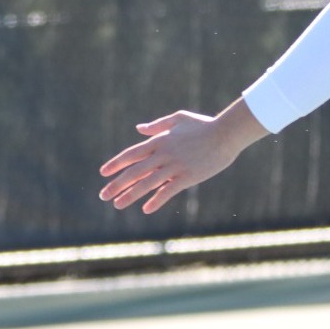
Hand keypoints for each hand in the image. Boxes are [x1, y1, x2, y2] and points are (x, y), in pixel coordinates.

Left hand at [98, 101, 266, 213]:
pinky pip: (168, 191)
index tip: (103, 173)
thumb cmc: (204, 125)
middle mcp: (163, 154)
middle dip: (117, 184)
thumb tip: (139, 129)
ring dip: (130, 195)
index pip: (132, 154)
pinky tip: (146, 209)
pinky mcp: (187, 177)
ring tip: (117, 205)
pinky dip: (156, 200)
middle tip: (103, 195)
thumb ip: (157, 125)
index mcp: (159, 141)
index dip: (116, 164)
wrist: (226, 134)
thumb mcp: (178, 119)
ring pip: (147, 183)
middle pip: (134, 171)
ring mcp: (175, 166)